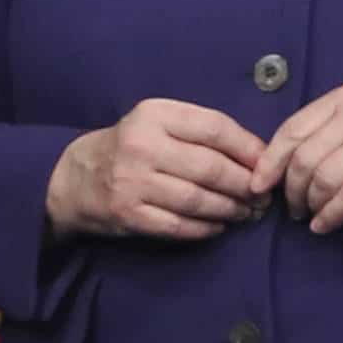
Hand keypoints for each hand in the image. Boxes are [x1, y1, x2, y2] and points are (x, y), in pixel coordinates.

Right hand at [46, 99, 266, 241]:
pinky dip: (205, 229)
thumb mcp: (158, 124)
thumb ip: (201, 133)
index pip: (215, 127)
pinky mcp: (128, 213)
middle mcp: (142, 144)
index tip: (268, 166)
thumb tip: (258, 156)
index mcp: (153, 113)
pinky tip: (218, 226)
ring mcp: (133, 180)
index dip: (249, 149)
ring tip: (245, 214)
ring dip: (230, 210)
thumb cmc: (130, 147)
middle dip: (246, 186)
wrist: (75, 176)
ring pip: (198, 199)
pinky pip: (179, 225)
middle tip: (262, 199)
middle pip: (211, 167)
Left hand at [249, 81, 342, 234]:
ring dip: (311, 204)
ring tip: (310, 217)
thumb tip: (274, 166)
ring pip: (324, 177)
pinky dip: (332, 216)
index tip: (259, 184)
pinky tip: (325, 226)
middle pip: (304, 156)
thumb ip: (324, 134)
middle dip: (290, 188)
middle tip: (292, 209)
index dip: (270, 160)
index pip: (292, 128)